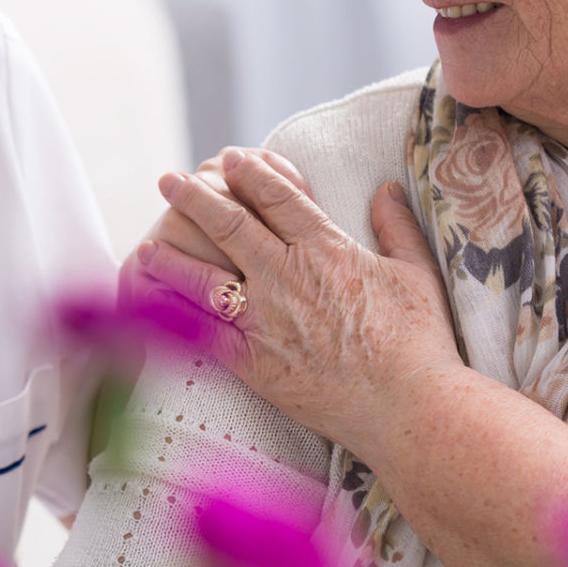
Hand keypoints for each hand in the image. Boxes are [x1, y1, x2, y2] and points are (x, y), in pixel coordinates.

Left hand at [138, 150, 459, 456]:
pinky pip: (202, 332)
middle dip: (194, 197)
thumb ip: (396, 226)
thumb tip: (386, 187)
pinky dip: (175, 315)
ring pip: (204, 276)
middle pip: (229, 225)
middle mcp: (286, 277)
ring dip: (171, 254)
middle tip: (169, 181)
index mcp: (325, 249)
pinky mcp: (253, 361)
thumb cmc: (418, 343)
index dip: (249, 172)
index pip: (276, 196)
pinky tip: (155, 305)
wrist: (407, 407)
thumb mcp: (415, 273)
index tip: (230, 159)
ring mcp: (264, 320)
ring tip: (149, 241)